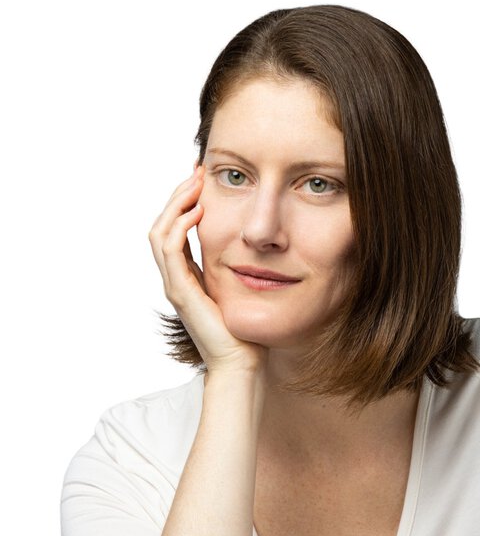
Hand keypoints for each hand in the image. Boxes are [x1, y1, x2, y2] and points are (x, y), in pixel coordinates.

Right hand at [148, 164, 269, 375]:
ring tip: (195, 184)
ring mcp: (175, 285)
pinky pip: (170, 251)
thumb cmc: (246, 332)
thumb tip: (262, 244)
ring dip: (175, 204)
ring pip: (160, 233)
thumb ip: (242, 267)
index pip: (176, 229)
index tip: (204, 178)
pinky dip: (180, 227)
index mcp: (189, 276)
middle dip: (178, 195)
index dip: (186, 202)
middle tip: (197, 171)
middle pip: (163, 225)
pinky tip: (198, 213)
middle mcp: (176, 278)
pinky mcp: (180, 293)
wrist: (241, 363)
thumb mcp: (244, 289)